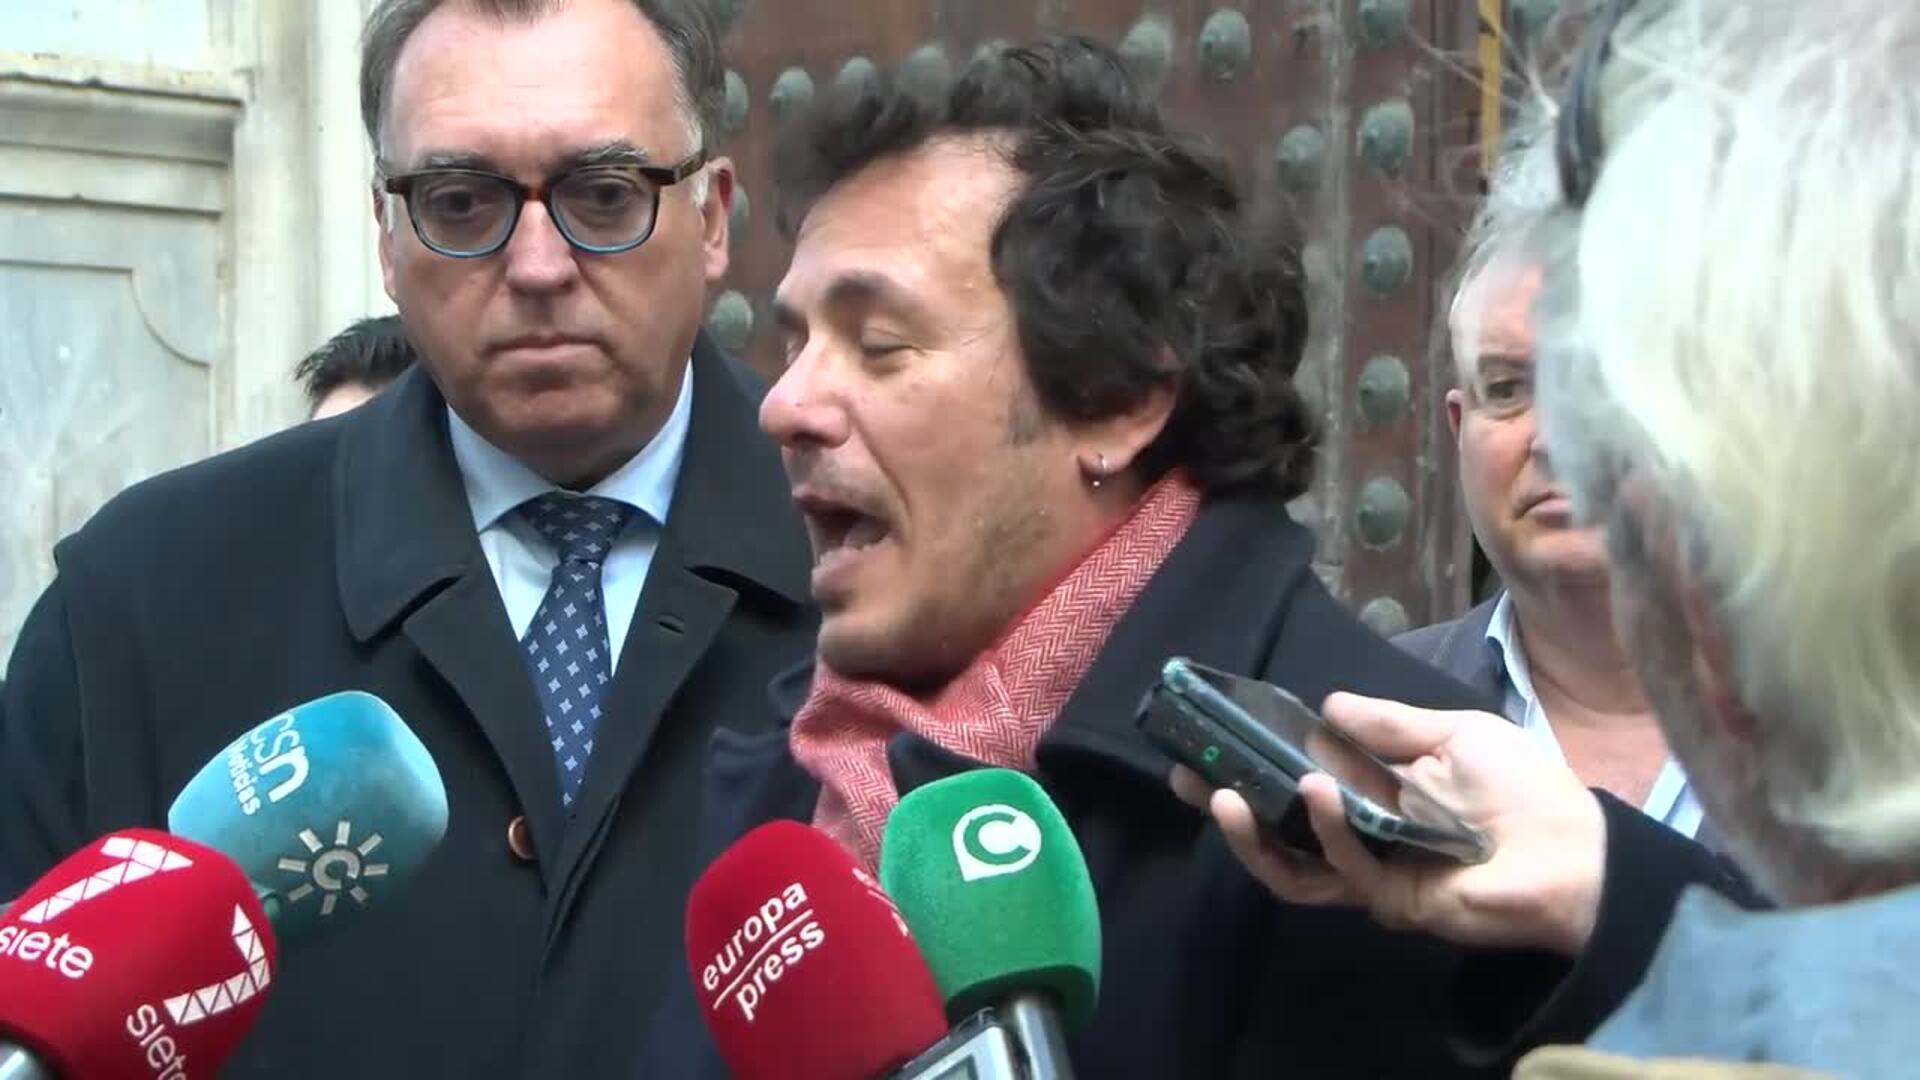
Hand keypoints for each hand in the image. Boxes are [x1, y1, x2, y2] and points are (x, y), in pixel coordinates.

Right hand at [1170, 692, 1606, 955]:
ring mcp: (1372, 877)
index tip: (1205, 743)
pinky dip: (1325, 829)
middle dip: (1226, 812)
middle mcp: (1359, 844)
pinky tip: (1316, 790)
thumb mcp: (1452, 734)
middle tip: (1188, 779)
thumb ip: (1388, 725)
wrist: (1579, 850)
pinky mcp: (1393, 900)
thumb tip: (1324, 704)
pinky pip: (1345, 868)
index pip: (1291, 791)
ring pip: (1292, 869)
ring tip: (1224, 796)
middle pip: (1275, 839)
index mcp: (1369, 804)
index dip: (1248, 771)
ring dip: (1255, 835)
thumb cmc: (1522, 789)